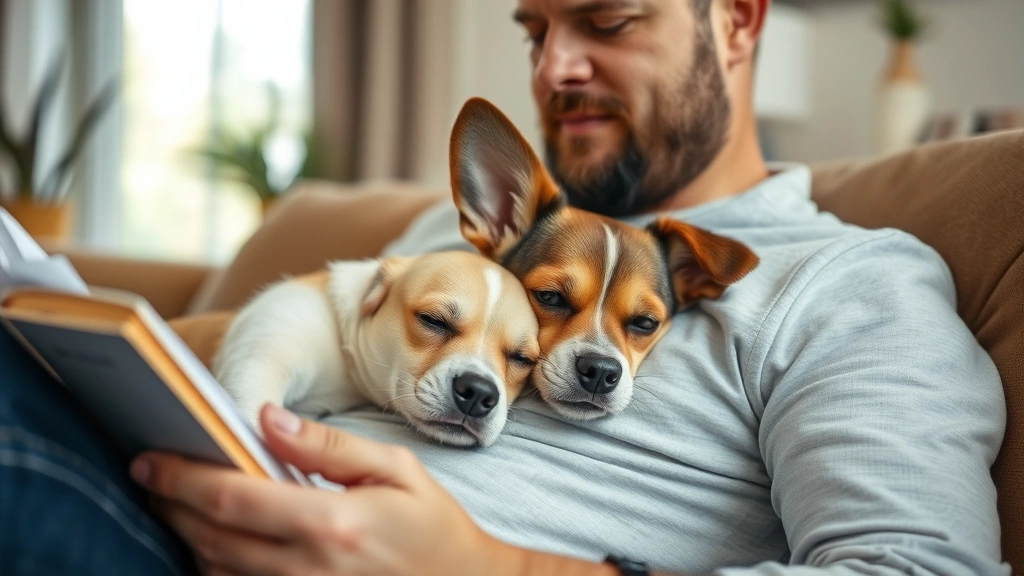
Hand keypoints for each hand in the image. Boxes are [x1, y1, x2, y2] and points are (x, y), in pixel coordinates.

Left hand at [130, 404, 521, 575]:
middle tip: (150, 476)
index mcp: (331, 522)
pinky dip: (216, 565)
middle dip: (169, 505)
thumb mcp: (396, 470)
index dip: (181, 477)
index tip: (151, 460)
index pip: (232, 496)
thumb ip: (329, 445)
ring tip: (178, 503)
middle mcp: (308, 567)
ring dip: (189, 535)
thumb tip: (267, 418)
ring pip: (215, 569)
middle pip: (210, 536)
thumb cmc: (433, 527)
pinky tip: (217, 540)